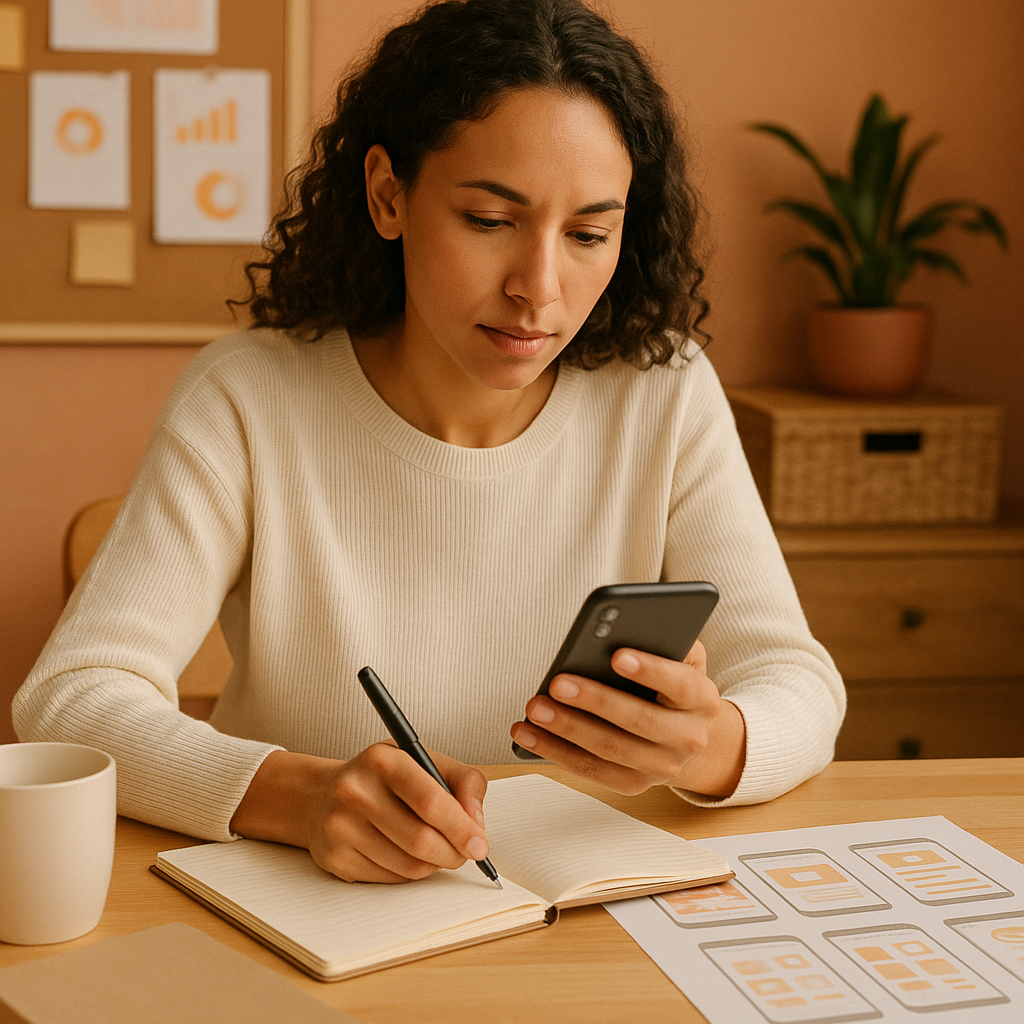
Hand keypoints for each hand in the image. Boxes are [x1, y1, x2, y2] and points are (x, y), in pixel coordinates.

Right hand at [231, 744, 489, 882]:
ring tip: (437, 850)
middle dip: (452, 852)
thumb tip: (476, 822)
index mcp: (382, 760)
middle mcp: (355, 791)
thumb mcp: (423, 760)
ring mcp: (341, 827)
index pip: (429, 800)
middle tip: (464, 852)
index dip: (460, 827)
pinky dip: (410, 872)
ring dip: (434, 865)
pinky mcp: (335, 858)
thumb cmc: (381, 778)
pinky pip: (390, 879)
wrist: (321, 795)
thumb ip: (462, 781)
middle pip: (420, 839)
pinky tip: (408, 854)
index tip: (479, 844)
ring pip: (408, 865)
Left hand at [509, 641, 744, 797]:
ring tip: (534, 708)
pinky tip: (528, 733)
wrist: (688, 735)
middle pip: (639, 720)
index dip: (651, 670)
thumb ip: (664, 638)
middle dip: (595, 701)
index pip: (679, 684)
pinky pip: (591, 771)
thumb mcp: (681, 657)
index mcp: (702, 699)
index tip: (617, 655)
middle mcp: (688, 738)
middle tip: (558, 682)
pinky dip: (557, 752)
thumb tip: (626, 625)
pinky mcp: (634, 784)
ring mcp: (662, 768)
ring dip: (567, 729)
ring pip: (610, 749)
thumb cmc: (673, 683)